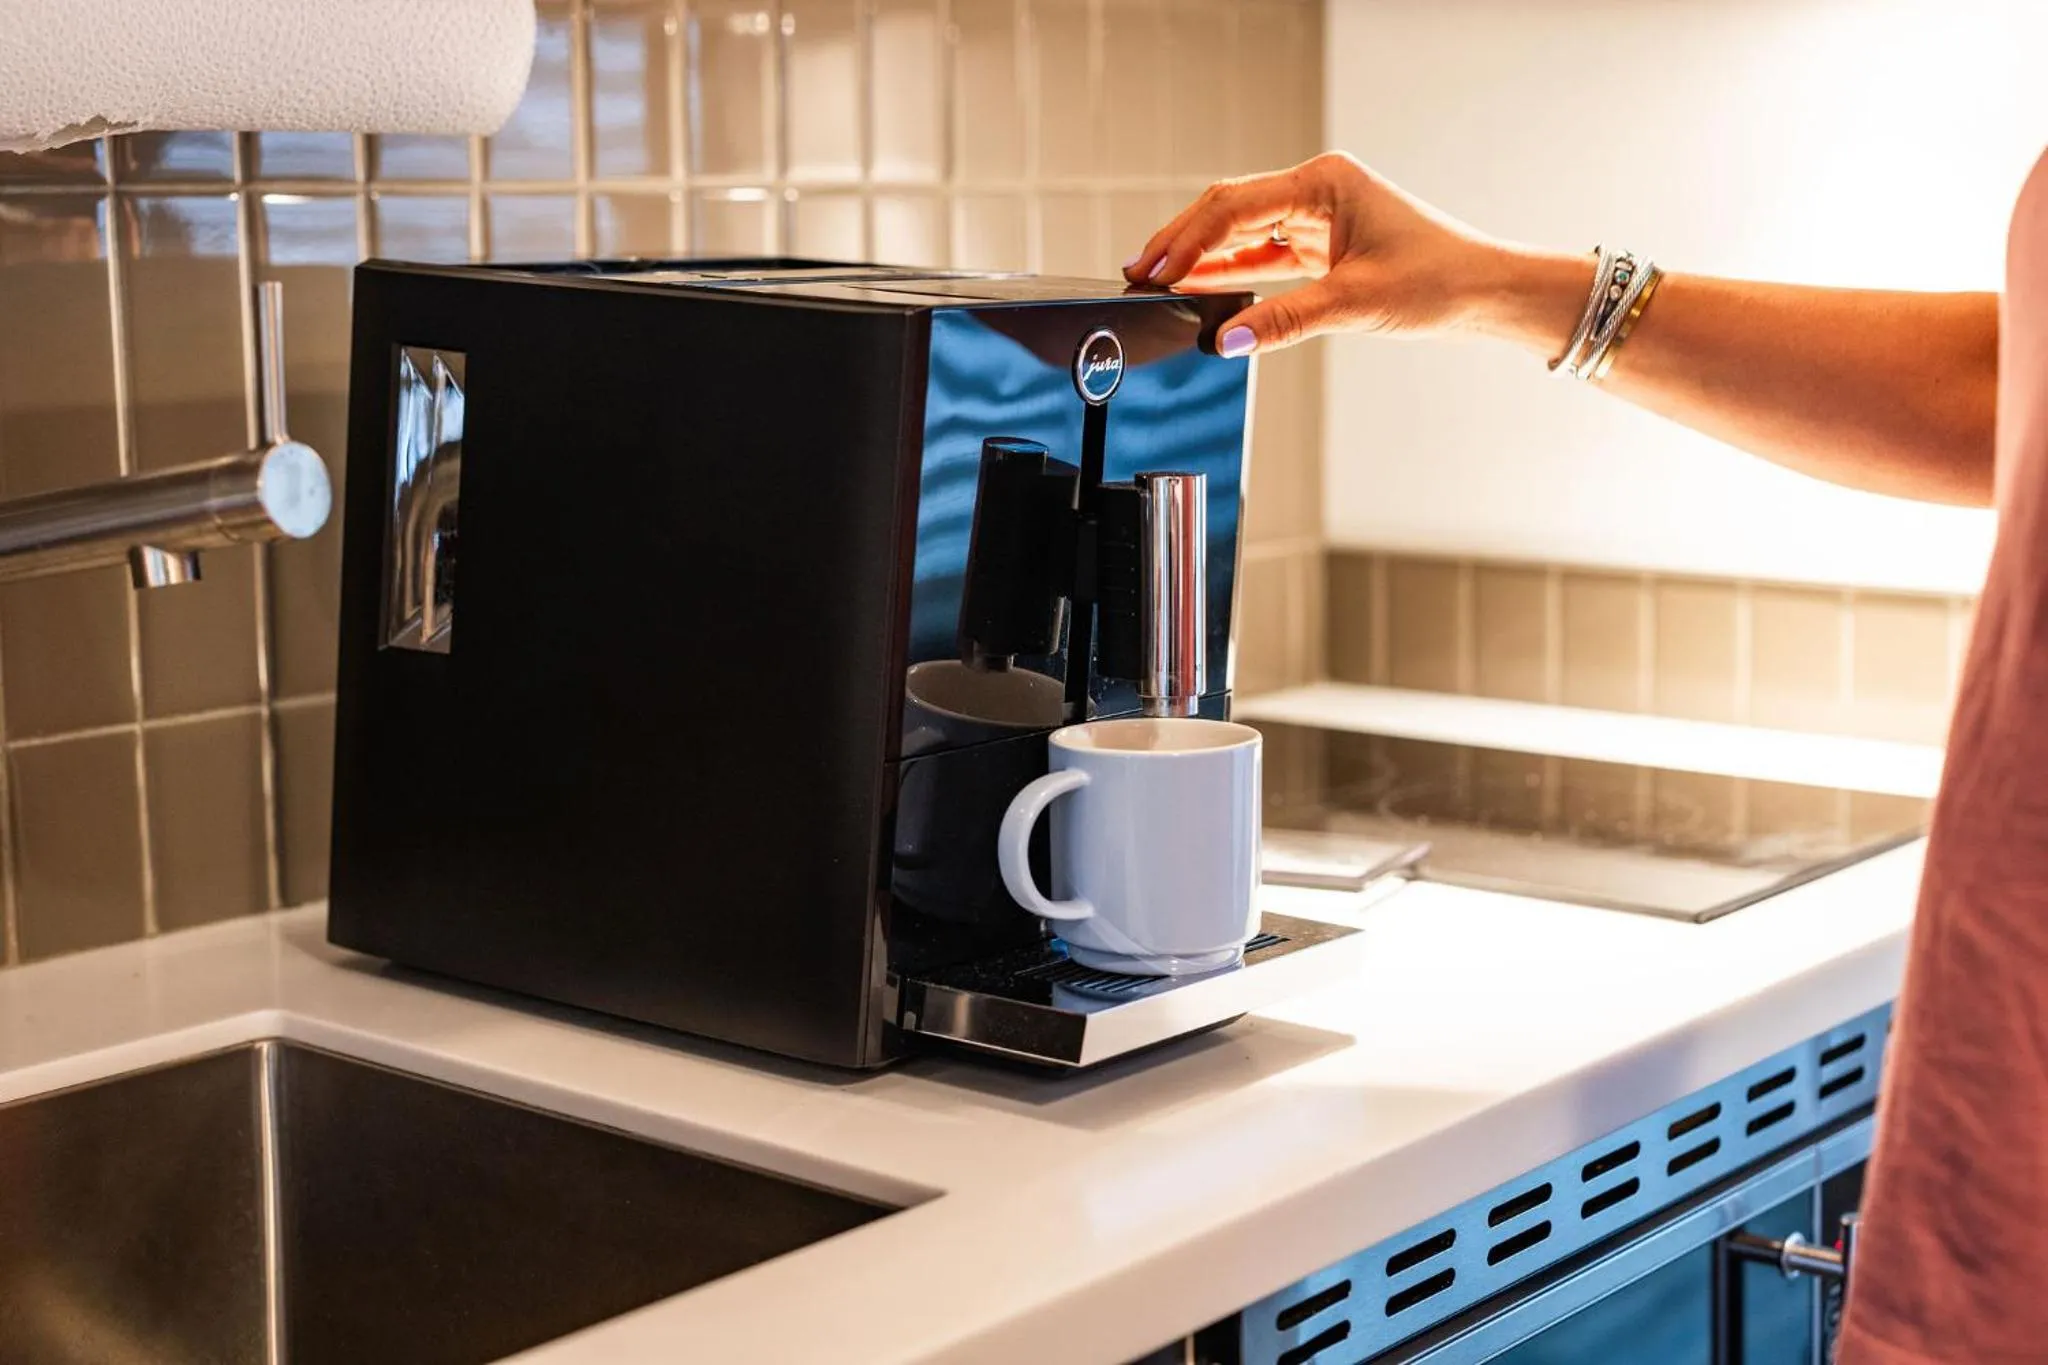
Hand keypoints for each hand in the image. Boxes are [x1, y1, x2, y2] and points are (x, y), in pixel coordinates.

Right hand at [1122, 151, 1512, 356]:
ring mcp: (1319, 215)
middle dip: (1180, 241)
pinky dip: (1230, 269)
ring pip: (1241, 229)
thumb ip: (1283, 321)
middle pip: (1228, 208)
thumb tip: (1224, 340)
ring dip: (1200, 256)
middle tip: (1137, 274)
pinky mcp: (1323, 244)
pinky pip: (1262, 252)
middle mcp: (1318, 190)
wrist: (1486, 292)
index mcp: (1324, 182)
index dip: (1186, 241)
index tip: (1152, 272)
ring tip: (1155, 280)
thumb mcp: (1355, 303)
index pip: (1234, 206)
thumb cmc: (1440, 282)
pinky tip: (1198, 287)